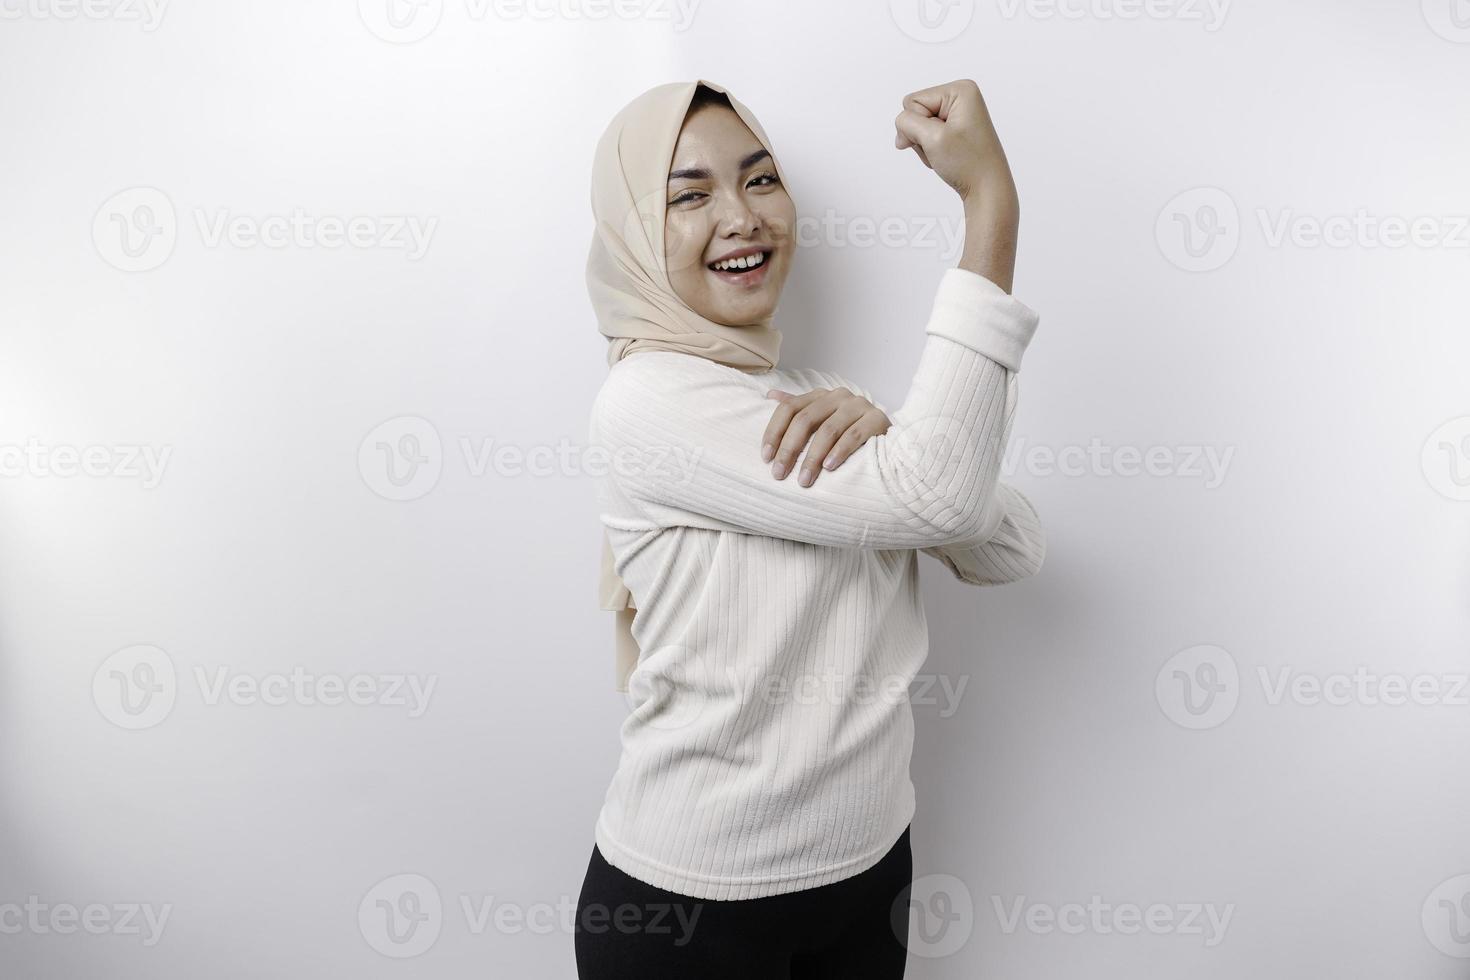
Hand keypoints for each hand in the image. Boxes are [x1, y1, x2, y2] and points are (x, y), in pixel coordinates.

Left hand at [761, 387, 891, 487]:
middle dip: (789, 449)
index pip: (789, 408)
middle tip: (779, 474)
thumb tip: (769, 395)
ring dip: (813, 457)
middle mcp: (838, 396)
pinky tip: (829, 467)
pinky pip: (854, 435)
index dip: (774, 432)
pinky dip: (840, 452)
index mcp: (820, 396)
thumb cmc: (849, 433)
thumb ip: (798, 409)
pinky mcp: (878, 418)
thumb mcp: (822, 420)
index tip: (765, 457)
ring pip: (828, 430)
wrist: (889, 440)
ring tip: (804, 479)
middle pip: (805, 419)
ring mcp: (859, 405)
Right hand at [893, 79, 1016, 213]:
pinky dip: (930, 148)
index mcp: (960, 90)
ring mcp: (958, 112)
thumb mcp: (931, 138)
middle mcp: (960, 97)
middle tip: (941, 149)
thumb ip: (906, 123)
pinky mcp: (955, 127)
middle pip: (915, 111)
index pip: (913, 101)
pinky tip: (946, 156)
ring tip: (945, 154)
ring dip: (925, 144)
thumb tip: (900, 126)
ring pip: (918, 125)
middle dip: (920, 135)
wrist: (986, 188)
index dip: (917, 126)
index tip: (939, 141)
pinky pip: (927, 134)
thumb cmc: (967, 163)